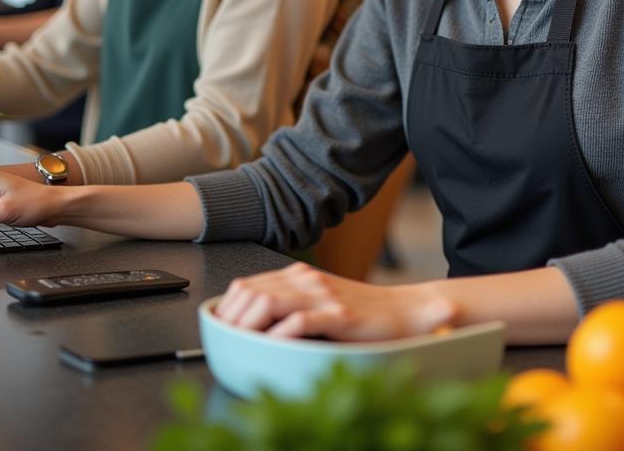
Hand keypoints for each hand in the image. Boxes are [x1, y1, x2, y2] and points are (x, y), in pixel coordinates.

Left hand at [213, 262, 455, 340]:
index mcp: (301, 275)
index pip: (248, 284)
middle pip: (251, 291)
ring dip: (248, 326)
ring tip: (240, 345)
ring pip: (269, 302)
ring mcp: (324, 296)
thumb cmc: (362, 313)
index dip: (227, 307)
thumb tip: (251, 325)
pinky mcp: (340, 316)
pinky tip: (272, 347)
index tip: (219, 329)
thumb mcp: (321, 303)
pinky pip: (300, 321)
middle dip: (230, 319)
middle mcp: (308, 280)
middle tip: (224, 342)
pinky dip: (279, 335)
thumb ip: (291, 307)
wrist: (405, 311)